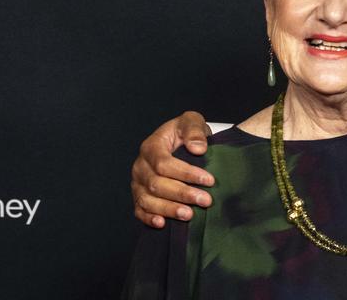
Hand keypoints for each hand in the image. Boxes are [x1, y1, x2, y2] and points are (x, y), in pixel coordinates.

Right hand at [131, 111, 215, 227]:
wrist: (178, 143)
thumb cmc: (184, 132)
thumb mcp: (192, 122)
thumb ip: (194, 130)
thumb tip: (197, 148)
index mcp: (150, 147)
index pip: (164, 163)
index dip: (186, 173)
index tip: (209, 180)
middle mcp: (140, 166)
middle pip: (156, 184)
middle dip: (182, 194)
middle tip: (206, 200)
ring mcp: (138, 183)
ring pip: (148, 200)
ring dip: (169, 209)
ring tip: (190, 214)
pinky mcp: (139, 196)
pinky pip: (139, 210)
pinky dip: (149, 218)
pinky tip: (162, 223)